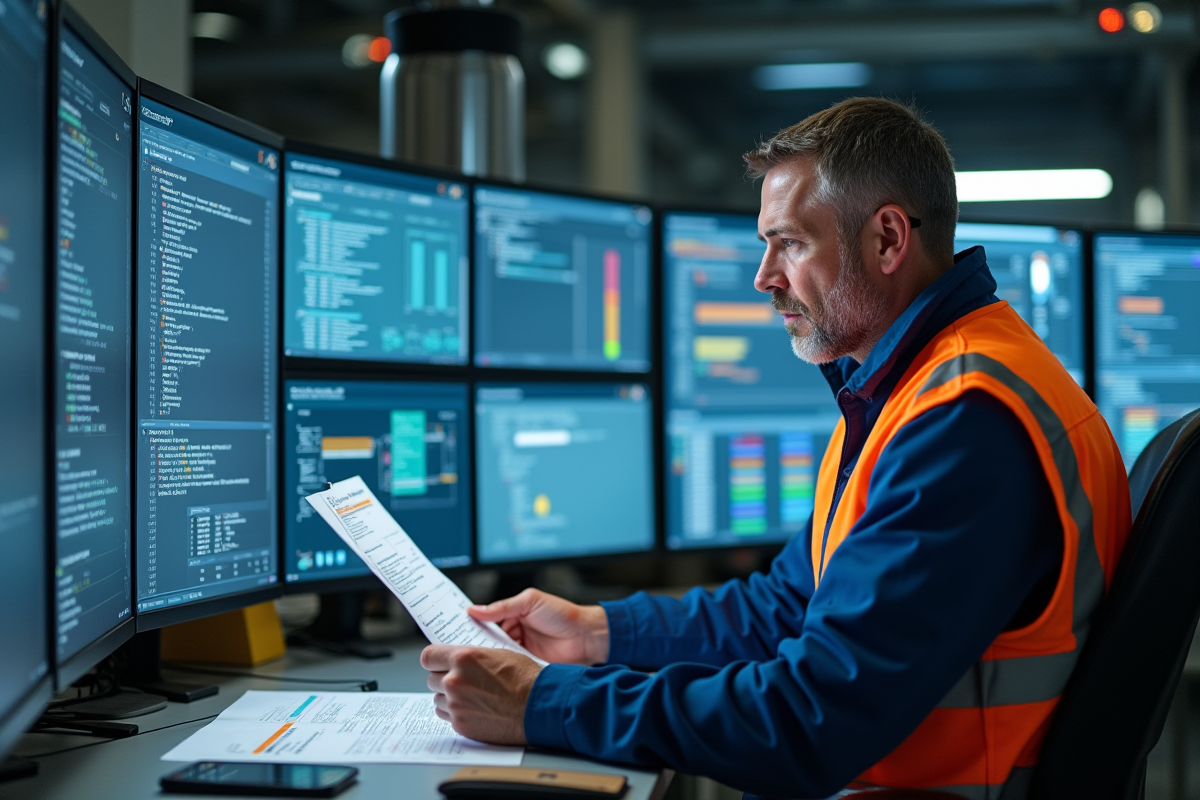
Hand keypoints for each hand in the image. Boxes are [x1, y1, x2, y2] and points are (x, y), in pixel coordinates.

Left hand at [422, 645, 542, 745]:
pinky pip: (446, 716)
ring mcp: (456, 705)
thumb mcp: (495, 653)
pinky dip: (456, 713)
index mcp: (462, 658)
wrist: (539, 706)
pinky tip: (475, 709)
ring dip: (449, 698)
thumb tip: (455, 660)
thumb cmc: (524, 678)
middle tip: (462, 681)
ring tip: (472, 696)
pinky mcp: (460, 724)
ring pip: (438, 699)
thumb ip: (469, 657)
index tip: (437, 663)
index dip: (433, 660)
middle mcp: (454, 681)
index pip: (428, 657)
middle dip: (444, 679)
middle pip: (431, 679)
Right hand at [467, 588, 609, 664]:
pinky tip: (489, 668)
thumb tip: (475, 609)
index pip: (486, 617)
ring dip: (486, 654)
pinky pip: (507, 665)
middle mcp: (514, 630)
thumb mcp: (530, 602)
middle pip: (487, 637)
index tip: (452, 625)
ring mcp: (519, 648)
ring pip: (494, 652)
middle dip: (474, 640)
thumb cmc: (563, 614)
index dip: (471, 621)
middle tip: (458, 646)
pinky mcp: (525, 663)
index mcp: (513, 613)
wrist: (586, 637)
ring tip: (470, 658)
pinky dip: (499, 666)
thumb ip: (502, 607)